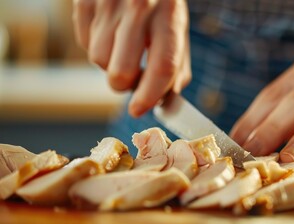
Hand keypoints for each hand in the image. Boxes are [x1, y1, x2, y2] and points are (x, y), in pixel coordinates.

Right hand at [72, 0, 190, 116]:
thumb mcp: (177, 29)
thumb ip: (176, 68)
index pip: (162, 66)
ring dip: (110, 63)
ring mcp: (109, 4)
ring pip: (98, 60)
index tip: (139, 110)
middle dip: (124, 85)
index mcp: (169, 16)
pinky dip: (96, 45)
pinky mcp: (85, 2)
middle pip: (121, 72)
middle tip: (133, 79)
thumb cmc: (160, 4)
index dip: (150, 95)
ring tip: (122, 46)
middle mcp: (139, 9)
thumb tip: (166, 103)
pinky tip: (109, 32)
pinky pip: (84, 43)